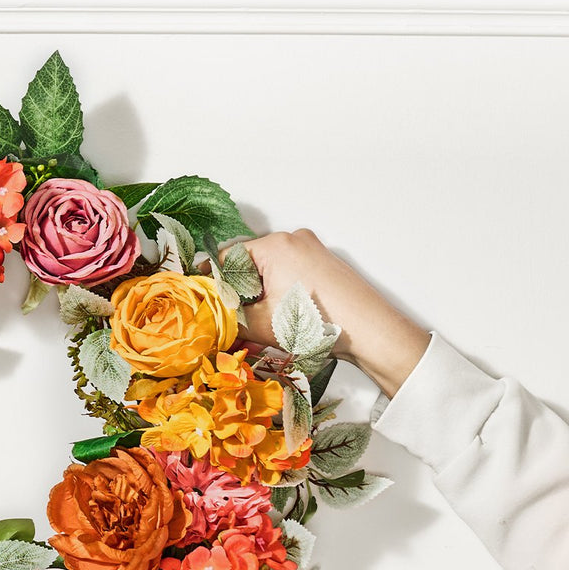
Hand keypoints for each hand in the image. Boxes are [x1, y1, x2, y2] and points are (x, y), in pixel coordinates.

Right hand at [228, 228, 429, 398]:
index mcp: (274, 246)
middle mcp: (293, 239)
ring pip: (270, 267)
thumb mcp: (261, 325)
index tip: (202, 296)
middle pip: (249, 260)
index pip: (227, 257)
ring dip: (258, 290)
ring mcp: (312, 248)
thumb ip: (229, 317)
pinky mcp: (325, 262)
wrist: (368, 330)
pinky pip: (290, 270)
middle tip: (229, 314)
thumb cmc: (316, 323)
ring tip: (257, 319)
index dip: (211, 279)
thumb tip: (212, 319)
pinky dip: (279, 288)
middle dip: (237, 287)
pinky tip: (280, 314)